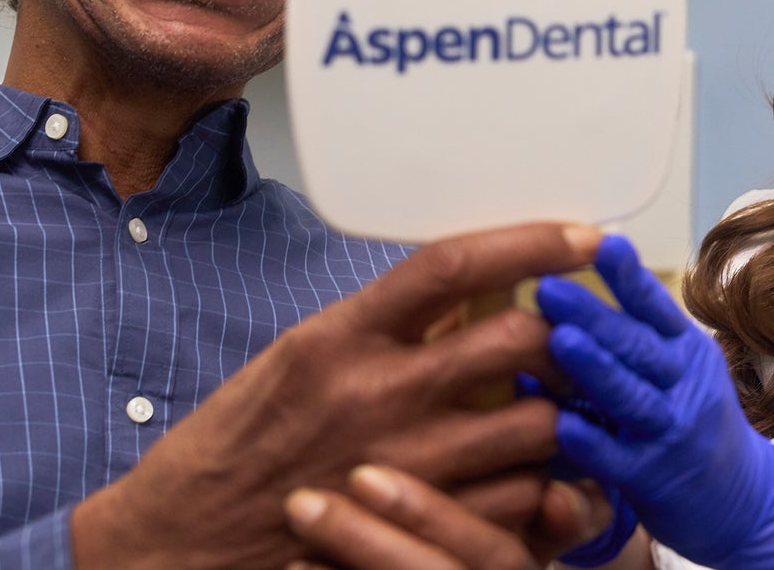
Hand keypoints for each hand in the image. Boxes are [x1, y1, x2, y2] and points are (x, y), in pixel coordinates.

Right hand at [70, 221, 602, 568]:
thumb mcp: (297, 360)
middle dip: (572, 332)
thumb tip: (462, 299)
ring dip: (572, 413)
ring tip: (588, 400)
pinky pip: (515, 505)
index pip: (453, 267)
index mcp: (338, 338)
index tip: (580, 235)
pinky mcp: (413, 532)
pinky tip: (557, 475)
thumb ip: (378, 330)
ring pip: (535, 428)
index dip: (530, 243)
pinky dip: (547, 488)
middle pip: (515, 342)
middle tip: (595, 329)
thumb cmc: (237, 444)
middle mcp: (374, 395)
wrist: (178, 543)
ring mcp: (400, 468)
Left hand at [536, 235, 773, 569]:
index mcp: (686, 348)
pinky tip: (561, 423)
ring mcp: (670, 431)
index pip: (655, 305)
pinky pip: (616, 457)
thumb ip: (633, 331)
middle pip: (637, 344)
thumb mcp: (678, 364)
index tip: (603, 242)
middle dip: (592, 314)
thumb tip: (570, 289)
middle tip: (548, 286)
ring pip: (630, 395)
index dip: (629, 275)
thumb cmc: (689, 419)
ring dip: (594, 366)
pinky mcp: (652, 478)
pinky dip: (590, 440)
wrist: (738, 499)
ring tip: (558, 339)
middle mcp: (683, 384)